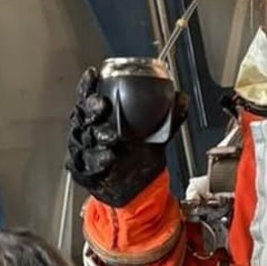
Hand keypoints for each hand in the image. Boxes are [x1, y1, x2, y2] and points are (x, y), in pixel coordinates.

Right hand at [64, 67, 187, 206]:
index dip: (88, 86)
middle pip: (84, 116)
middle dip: (91, 109)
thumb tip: (182, 98)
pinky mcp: (85, 171)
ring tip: (111, 138)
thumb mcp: (155, 134)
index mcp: (102, 118)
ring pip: (84, 140)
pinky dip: (97, 161)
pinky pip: (86, 165)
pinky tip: (108, 158)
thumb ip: (168, 117)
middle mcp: (90, 132)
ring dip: (96, 137)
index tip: (93, 76)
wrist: (136, 189)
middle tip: (102, 105)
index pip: (90, 96)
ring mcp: (86, 151)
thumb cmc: (138, 156)